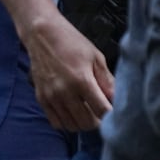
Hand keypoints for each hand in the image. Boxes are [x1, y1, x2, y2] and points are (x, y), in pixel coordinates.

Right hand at [21, 13, 114, 131]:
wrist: (41, 34)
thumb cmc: (71, 42)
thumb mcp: (95, 57)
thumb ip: (107, 81)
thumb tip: (118, 100)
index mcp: (82, 80)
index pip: (102, 111)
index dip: (111, 114)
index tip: (114, 111)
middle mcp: (65, 91)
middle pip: (87, 123)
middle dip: (98, 120)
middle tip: (100, 111)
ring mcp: (51, 96)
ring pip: (72, 126)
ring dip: (83, 122)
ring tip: (87, 111)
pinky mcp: (41, 98)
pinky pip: (56, 123)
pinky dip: (67, 122)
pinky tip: (72, 112)